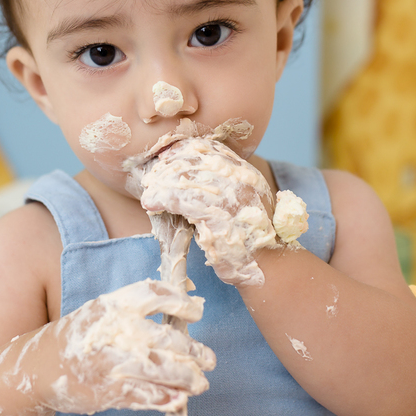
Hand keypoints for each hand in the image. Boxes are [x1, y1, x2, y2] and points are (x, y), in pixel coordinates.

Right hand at [36, 280, 214, 413]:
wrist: (40, 367)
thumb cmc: (81, 336)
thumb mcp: (103, 310)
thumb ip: (138, 308)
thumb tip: (186, 306)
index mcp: (114, 305)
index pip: (157, 295)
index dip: (182, 303)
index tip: (197, 312)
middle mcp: (116, 331)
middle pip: (168, 339)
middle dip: (195, 351)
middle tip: (209, 358)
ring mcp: (113, 363)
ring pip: (163, 370)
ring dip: (188, 378)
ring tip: (201, 382)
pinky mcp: (110, 391)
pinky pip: (147, 395)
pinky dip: (167, 398)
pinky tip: (179, 399)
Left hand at [137, 137, 276, 286]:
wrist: (266, 266)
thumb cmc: (250, 239)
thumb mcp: (245, 203)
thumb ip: (227, 187)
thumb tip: (192, 177)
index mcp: (247, 173)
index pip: (212, 149)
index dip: (186, 149)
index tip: (168, 155)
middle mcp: (240, 179)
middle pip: (195, 160)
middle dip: (169, 166)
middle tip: (152, 175)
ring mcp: (229, 196)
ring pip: (184, 178)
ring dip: (160, 184)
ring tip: (148, 191)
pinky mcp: (215, 215)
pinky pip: (179, 199)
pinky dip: (161, 199)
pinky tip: (150, 203)